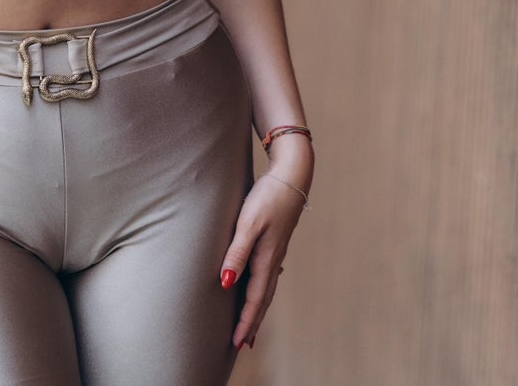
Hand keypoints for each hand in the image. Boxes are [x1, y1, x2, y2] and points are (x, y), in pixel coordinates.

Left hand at [219, 167, 306, 350]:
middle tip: (243, 344)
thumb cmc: (268, 196)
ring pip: (266, 286)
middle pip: (263, 298)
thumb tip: (225, 283)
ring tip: (251, 323)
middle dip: (253, 321)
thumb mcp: (248, 222)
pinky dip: (262, 288)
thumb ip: (237, 252)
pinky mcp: (276, 239)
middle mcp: (273, 257)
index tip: (237, 343)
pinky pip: (268, 273)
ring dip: (258, 307)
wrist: (292, 174)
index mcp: (266, 258)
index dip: (245, 321)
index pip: (254, 298)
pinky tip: (262, 285)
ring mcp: (276, 248)